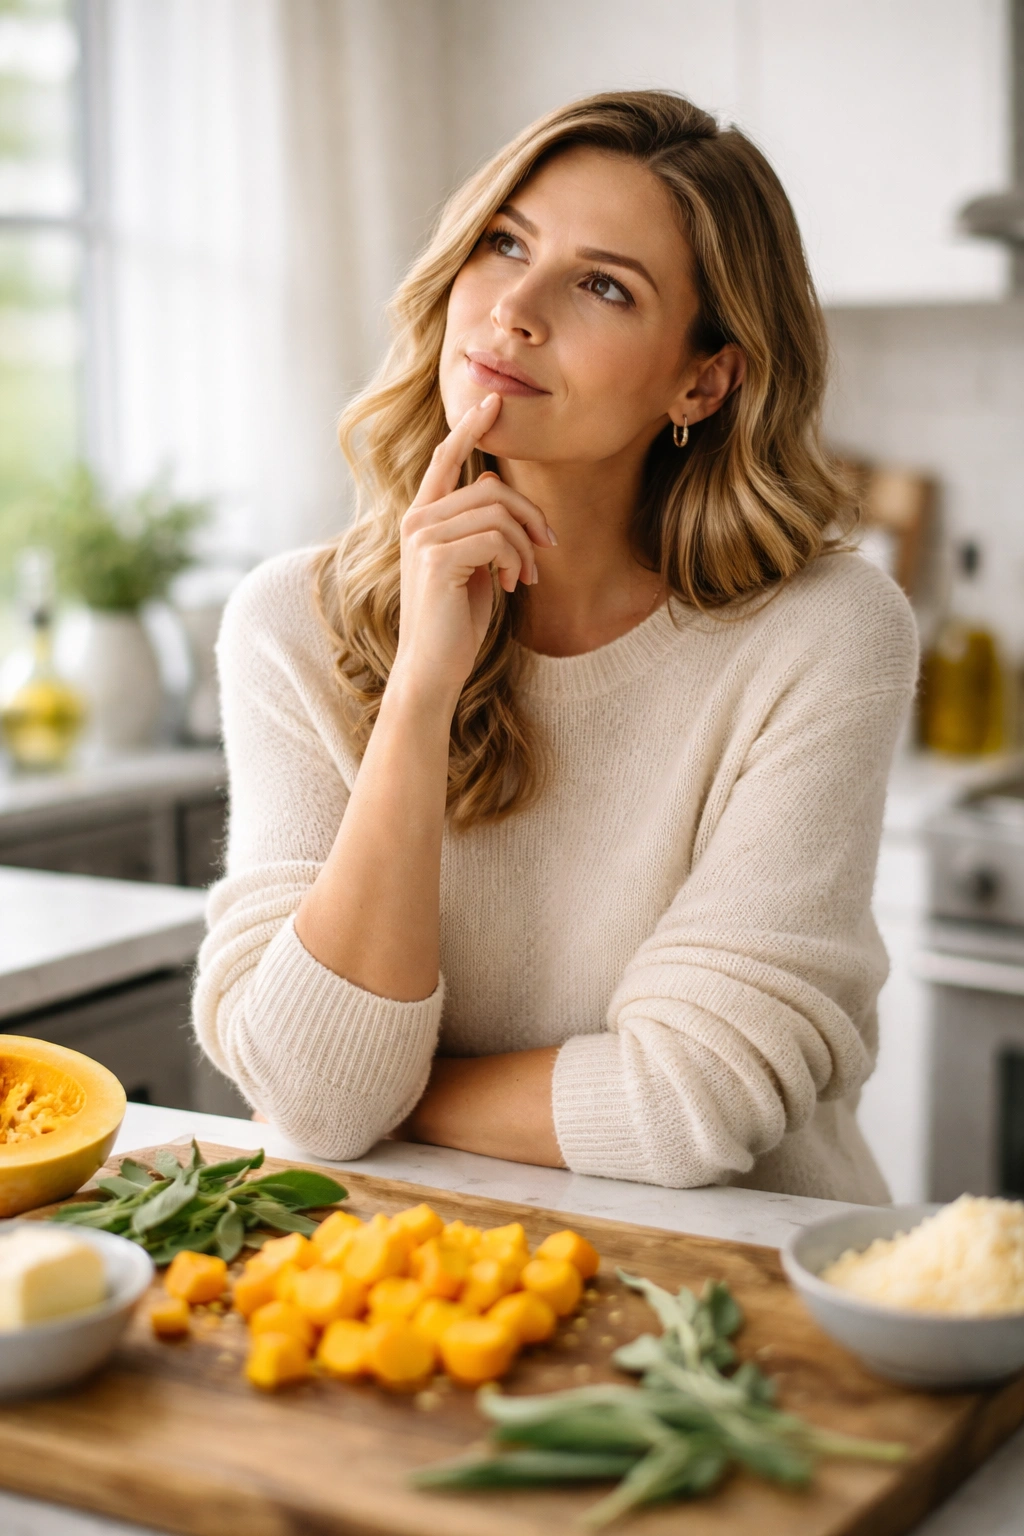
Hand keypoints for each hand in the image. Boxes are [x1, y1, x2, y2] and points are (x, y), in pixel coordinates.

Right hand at [390, 393, 554, 712]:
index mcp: (422, 518)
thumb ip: (479, 528)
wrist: (432, 668)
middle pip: (492, 488)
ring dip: (525, 547)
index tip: (493, 400)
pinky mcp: (437, 558)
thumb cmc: (453, 623)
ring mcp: (423, 538)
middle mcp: (417, 520)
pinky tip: (511, 586)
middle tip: (547, 548)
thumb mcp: (470, 567)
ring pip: (498, 513)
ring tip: (525, 578)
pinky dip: (516, 561)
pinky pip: (497, 538)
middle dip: (530, 517)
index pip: (446, 459)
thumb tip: (500, 490)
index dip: (471, 428)